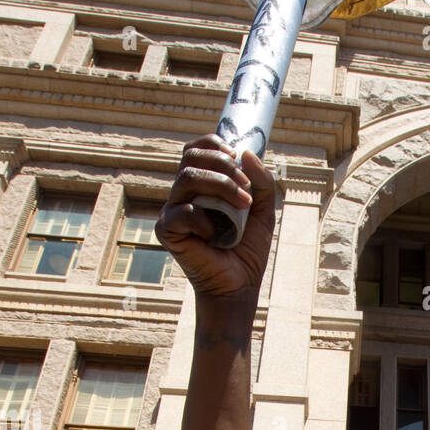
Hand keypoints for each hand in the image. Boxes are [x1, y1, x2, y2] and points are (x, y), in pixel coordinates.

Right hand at [155, 136, 275, 298]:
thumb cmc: (246, 249)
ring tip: (243, 205)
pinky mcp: (167, 230)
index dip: (215, 144)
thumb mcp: (263, 210)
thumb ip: (261, 182)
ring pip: (188, 178)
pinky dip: (205, 220)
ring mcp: (172, 211)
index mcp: (201, 185)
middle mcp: (183, 194)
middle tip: (246, 188)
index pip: (197, 149)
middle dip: (223, 164)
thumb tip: (246, 152)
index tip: (237, 156)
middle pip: (191, 157)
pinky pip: (183, 213)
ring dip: (221, 185)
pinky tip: (216, 235)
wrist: (239, 285)